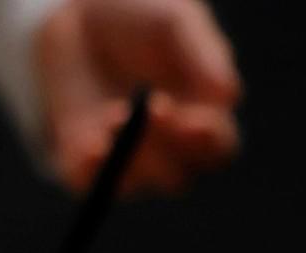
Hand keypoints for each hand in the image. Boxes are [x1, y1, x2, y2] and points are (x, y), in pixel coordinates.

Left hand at [37, 0, 241, 193]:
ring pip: (135, 182)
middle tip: (154, 108)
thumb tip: (229, 96)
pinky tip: (91, 145)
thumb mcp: (174, 23)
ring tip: (114, 113)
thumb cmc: (139, 12)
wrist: (77, 9)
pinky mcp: (81, 157)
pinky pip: (89, 182)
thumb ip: (202, 56)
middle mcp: (164, 146)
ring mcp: (122, 155)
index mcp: (200, 116)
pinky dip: (91, 171)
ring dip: (129, 156)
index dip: (208, 141)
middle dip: (166, 148)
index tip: (195, 119)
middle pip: (177, 177)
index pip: (215, 149)